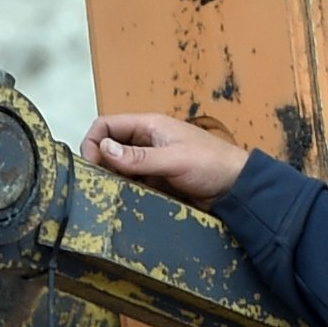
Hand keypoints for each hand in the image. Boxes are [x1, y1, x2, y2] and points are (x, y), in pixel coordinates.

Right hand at [80, 111, 253, 206]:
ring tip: (113, 194)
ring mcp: (151, 162)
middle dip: (100, 164)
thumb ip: (138, 157)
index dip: (93, 142)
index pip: (106, 125)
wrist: (237, 188)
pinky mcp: (157, 181)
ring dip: (114, 180)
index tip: (90, 164)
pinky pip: (133, 184)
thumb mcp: (173, 159)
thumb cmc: (213, 164)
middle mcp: (147, 142)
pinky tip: (129, 201)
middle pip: (109, 148)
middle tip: (99, 184)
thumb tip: (105, 149)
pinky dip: (127, 191)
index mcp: (149, 126)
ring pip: (119, 168)